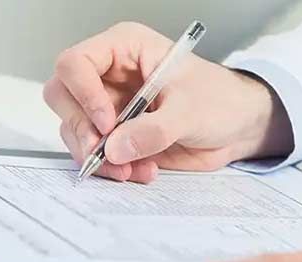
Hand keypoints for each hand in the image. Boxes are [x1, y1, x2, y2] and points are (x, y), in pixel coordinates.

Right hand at [44, 22, 292, 182]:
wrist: (238, 127)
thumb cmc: (220, 100)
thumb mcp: (190, 111)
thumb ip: (153, 130)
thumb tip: (116, 148)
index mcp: (124, 49)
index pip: (75, 63)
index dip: (84, 95)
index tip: (107, 124)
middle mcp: (109, 76)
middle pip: (63, 98)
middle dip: (82, 131)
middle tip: (105, 153)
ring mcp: (109, 107)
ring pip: (75, 131)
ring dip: (99, 157)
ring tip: (133, 169)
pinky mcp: (117, 137)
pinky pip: (96, 154)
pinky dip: (113, 168)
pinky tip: (141, 171)